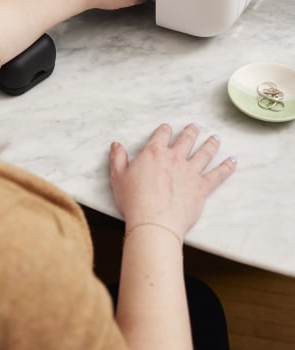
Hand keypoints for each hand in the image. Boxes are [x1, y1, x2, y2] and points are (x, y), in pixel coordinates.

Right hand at [109, 123, 235, 238]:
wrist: (154, 222)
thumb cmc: (134, 201)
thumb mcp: (118, 177)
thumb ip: (118, 158)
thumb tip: (116, 145)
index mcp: (154, 153)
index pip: (161, 135)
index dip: (164, 130)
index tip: (167, 128)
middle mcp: (174, 158)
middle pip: (186, 140)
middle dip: (191, 132)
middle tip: (195, 126)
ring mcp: (190, 172)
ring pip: (204, 153)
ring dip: (211, 144)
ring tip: (216, 138)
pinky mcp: (201, 187)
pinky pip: (217, 174)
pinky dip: (226, 167)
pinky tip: (233, 161)